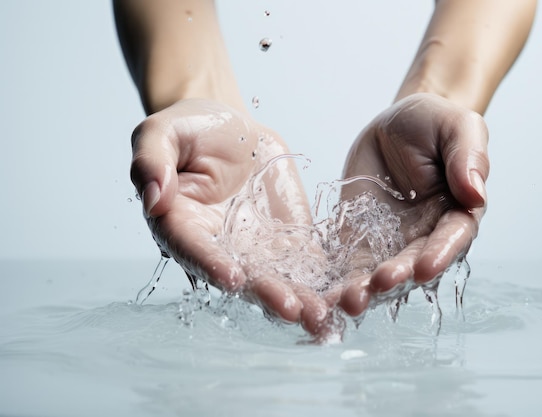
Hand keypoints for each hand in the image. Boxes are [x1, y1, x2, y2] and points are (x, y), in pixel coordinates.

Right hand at [130, 99, 327, 334]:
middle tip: (291, 310)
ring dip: (300, 299)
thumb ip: (151, 160)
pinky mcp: (288, 241)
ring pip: (278, 278)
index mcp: (182, 225)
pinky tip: (345, 298)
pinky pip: (307, 264)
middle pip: (242, 276)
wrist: (232, 130)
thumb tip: (152, 195)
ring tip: (324, 317)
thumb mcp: (162, 132)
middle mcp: (220, 246)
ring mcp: (256, 248)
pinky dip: (326, 282)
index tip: (233, 277)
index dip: (210, 263)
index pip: (194, 248)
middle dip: (266, 294)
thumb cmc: (191, 129)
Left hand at [326, 93, 488, 316]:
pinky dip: (337, 282)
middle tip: (379, 285)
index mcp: (455, 213)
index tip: (424, 268)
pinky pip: (348, 265)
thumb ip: (468, 156)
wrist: (394, 125)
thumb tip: (476, 191)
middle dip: (397, 277)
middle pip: (412, 264)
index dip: (439, 254)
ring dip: (366, 289)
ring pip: (379, 272)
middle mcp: (424, 236)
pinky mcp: (358, 241)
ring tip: (348, 301)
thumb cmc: (432, 123)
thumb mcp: (456, 126)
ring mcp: (390, 242)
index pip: (451, 238)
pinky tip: (322, 298)